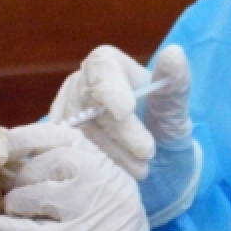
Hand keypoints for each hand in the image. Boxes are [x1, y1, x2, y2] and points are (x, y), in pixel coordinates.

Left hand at [0, 124, 153, 230]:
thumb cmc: (106, 223)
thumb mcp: (101, 184)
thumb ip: (68, 164)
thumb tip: (11, 147)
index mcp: (101, 162)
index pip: (60, 135)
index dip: (26, 137)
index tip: (6, 144)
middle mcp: (95, 181)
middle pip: (40, 165)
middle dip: (20, 177)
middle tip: (14, 190)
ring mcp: (82, 213)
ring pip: (28, 196)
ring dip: (13, 204)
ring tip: (16, 213)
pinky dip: (3, 228)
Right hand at [49, 45, 200, 225]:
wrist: (154, 170)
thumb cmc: (163, 131)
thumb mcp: (175, 111)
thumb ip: (176, 84)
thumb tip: (175, 53)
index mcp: (109, 66)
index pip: (101, 65)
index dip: (109, 87)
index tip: (126, 111)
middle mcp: (79, 86)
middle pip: (87, 102)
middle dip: (119, 131)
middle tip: (147, 153)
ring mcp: (63, 116)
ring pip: (75, 133)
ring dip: (110, 154)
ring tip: (140, 169)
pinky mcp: (55, 146)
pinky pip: (64, 156)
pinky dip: (92, 169)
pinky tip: (114, 177)